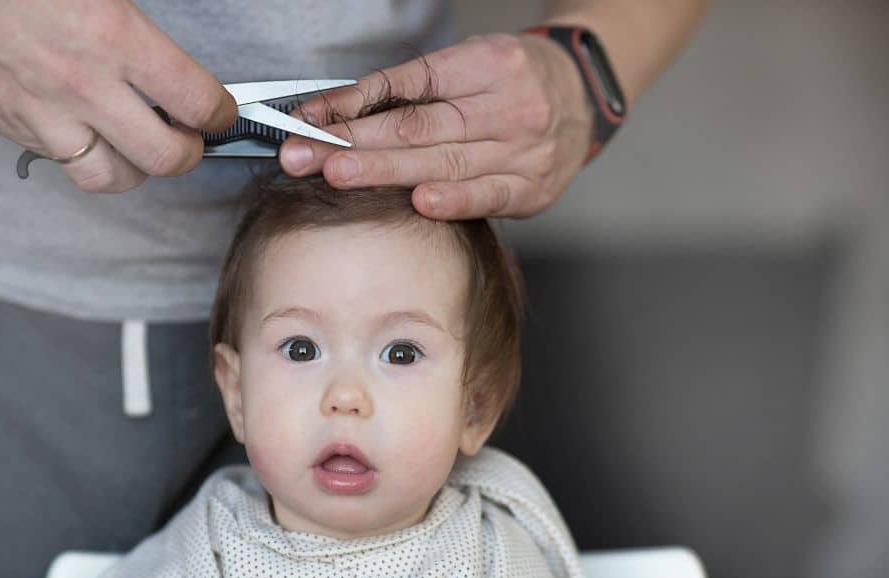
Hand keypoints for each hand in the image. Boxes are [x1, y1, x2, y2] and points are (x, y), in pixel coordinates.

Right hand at [0, 0, 236, 191]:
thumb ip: (132, 21)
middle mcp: (83, 84)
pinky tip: (86, 135)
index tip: (221, 111)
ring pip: (110, 177)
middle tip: (188, 137)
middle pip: (164, 157)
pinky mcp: (1, 121)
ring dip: (136, 169)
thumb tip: (162, 47)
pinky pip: (57, 162)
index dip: (221, 112)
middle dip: (188, 152)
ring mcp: (39, 110)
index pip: (196, 100)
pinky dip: (82, 158)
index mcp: (114, 35)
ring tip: (140, 148)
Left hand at [278, 33, 593, 219]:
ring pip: (444, 161)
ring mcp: (524, 149)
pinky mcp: (533, 187)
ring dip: (384, 172)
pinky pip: (489, 196)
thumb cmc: (513, 81)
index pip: (408, 85)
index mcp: (486, 64)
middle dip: (354, 142)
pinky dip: (454, 201)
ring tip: (337, 175)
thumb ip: (418, 89)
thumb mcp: (470, 63)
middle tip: (305, 154)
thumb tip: (342, 114)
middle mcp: (507, 105)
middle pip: (419, 126)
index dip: (353, 103)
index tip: (310, 119)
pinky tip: (420, 203)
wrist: (584, 97)